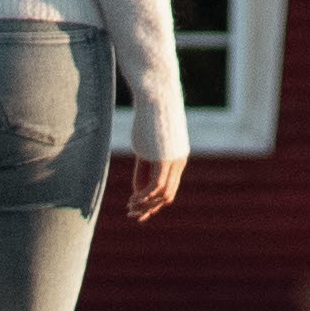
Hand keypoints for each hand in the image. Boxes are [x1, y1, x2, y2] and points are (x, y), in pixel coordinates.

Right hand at [111, 97, 185, 225]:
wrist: (156, 95)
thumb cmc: (149, 117)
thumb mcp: (147, 146)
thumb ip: (145, 168)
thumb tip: (140, 191)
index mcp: (178, 158)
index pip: (169, 188)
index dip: (153, 202)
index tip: (137, 208)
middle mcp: (179, 161)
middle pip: (167, 194)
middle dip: (150, 208)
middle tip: (133, 215)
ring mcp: (173, 160)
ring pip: (162, 192)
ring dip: (146, 204)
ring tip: (130, 208)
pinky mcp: (164, 157)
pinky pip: (156, 185)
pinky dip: (144, 196)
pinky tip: (133, 200)